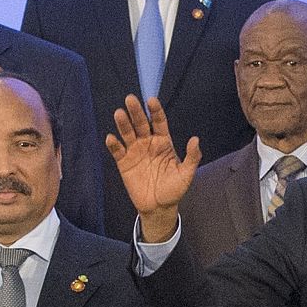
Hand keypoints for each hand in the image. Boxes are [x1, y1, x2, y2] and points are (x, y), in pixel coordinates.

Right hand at [105, 95, 200, 241]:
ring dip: (123, 124)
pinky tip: (111, 138)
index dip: (155, 111)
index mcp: (163, 142)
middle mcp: (148, 143)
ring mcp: (135, 151)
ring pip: (127, 133)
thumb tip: (195, 139)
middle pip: (140, 123)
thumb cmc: (174, 189)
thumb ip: (192, 157)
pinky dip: (113, 144)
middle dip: (136, 112)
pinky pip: (117, 151)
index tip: (151, 101)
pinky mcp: (123, 163)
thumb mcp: (186, 174)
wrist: (159, 207)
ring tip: (119, 113)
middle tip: (130, 99)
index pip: (158, 122)